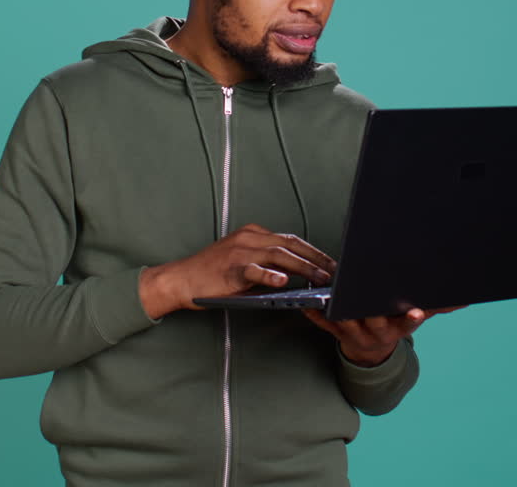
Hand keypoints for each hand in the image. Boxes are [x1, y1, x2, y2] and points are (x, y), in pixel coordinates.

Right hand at [139, 224, 335, 318]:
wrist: (181, 280)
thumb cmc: (212, 274)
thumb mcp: (243, 262)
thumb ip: (267, 264)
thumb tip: (297, 276)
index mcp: (253, 234)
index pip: (291, 240)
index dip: (314, 251)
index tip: (332, 264)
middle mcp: (248, 238)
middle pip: (290, 245)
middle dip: (316, 259)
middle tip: (335, 272)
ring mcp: (239, 251)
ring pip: (278, 256)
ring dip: (303, 268)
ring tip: (320, 278)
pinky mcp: (230, 268)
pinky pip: (253, 270)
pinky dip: (269, 275)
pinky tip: (283, 282)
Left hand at [303, 305, 465, 366]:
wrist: (371, 355)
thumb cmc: (393, 327)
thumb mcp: (414, 318)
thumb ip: (439, 307)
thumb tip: (466, 299)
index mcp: (398, 327)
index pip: (408, 323)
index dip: (412, 318)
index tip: (417, 311)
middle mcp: (378, 332)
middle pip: (373, 320)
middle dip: (369, 309)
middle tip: (364, 296)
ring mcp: (356, 334)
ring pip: (347, 322)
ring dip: (338, 308)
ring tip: (331, 294)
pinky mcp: (337, 333)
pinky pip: (324, 325)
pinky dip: (315, 315)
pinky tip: (306, 304)